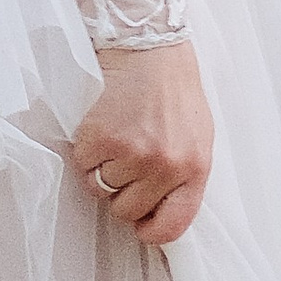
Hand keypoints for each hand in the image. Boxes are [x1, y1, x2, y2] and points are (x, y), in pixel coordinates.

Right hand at [70, 39, 214, 245]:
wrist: (151, 49)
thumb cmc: (174, 93)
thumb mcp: (197, 138)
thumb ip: (183, 177)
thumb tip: (161, 213)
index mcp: (195, 168)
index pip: (173, 226)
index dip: (151, 231)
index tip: (141, 225)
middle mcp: (166, 166)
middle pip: (127, 211)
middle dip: (122, 191)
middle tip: (127, 160)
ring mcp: (133, 153)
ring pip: (101, 190)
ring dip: (102, 169)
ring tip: (117, 139)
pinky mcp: (102, 138)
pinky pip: (82, 166)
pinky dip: (86, 152)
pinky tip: (102, 128)